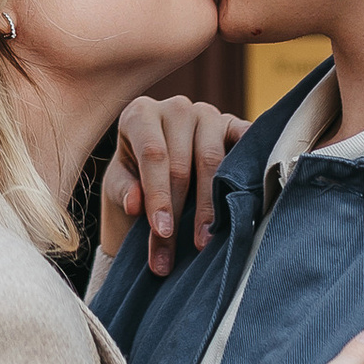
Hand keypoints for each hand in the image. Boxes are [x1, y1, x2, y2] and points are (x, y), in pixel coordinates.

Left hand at [103, 94, 244, 275]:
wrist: (161, 171)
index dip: (159, 196)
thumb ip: (124, 190)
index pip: (153, 155)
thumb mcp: (118, 185)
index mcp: (140, 114)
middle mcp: (176, 108)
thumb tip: (136, 204)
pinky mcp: (236, 125)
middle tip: (176, 255)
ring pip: (213, 161)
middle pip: (182, 164)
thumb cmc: (134, 177)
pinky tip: (243, 207)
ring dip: (210, 207)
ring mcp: (209, 114)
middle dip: (179, 214)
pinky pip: (245, 150)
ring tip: (205, 243)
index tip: (161, 232)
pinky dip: (244, 178)